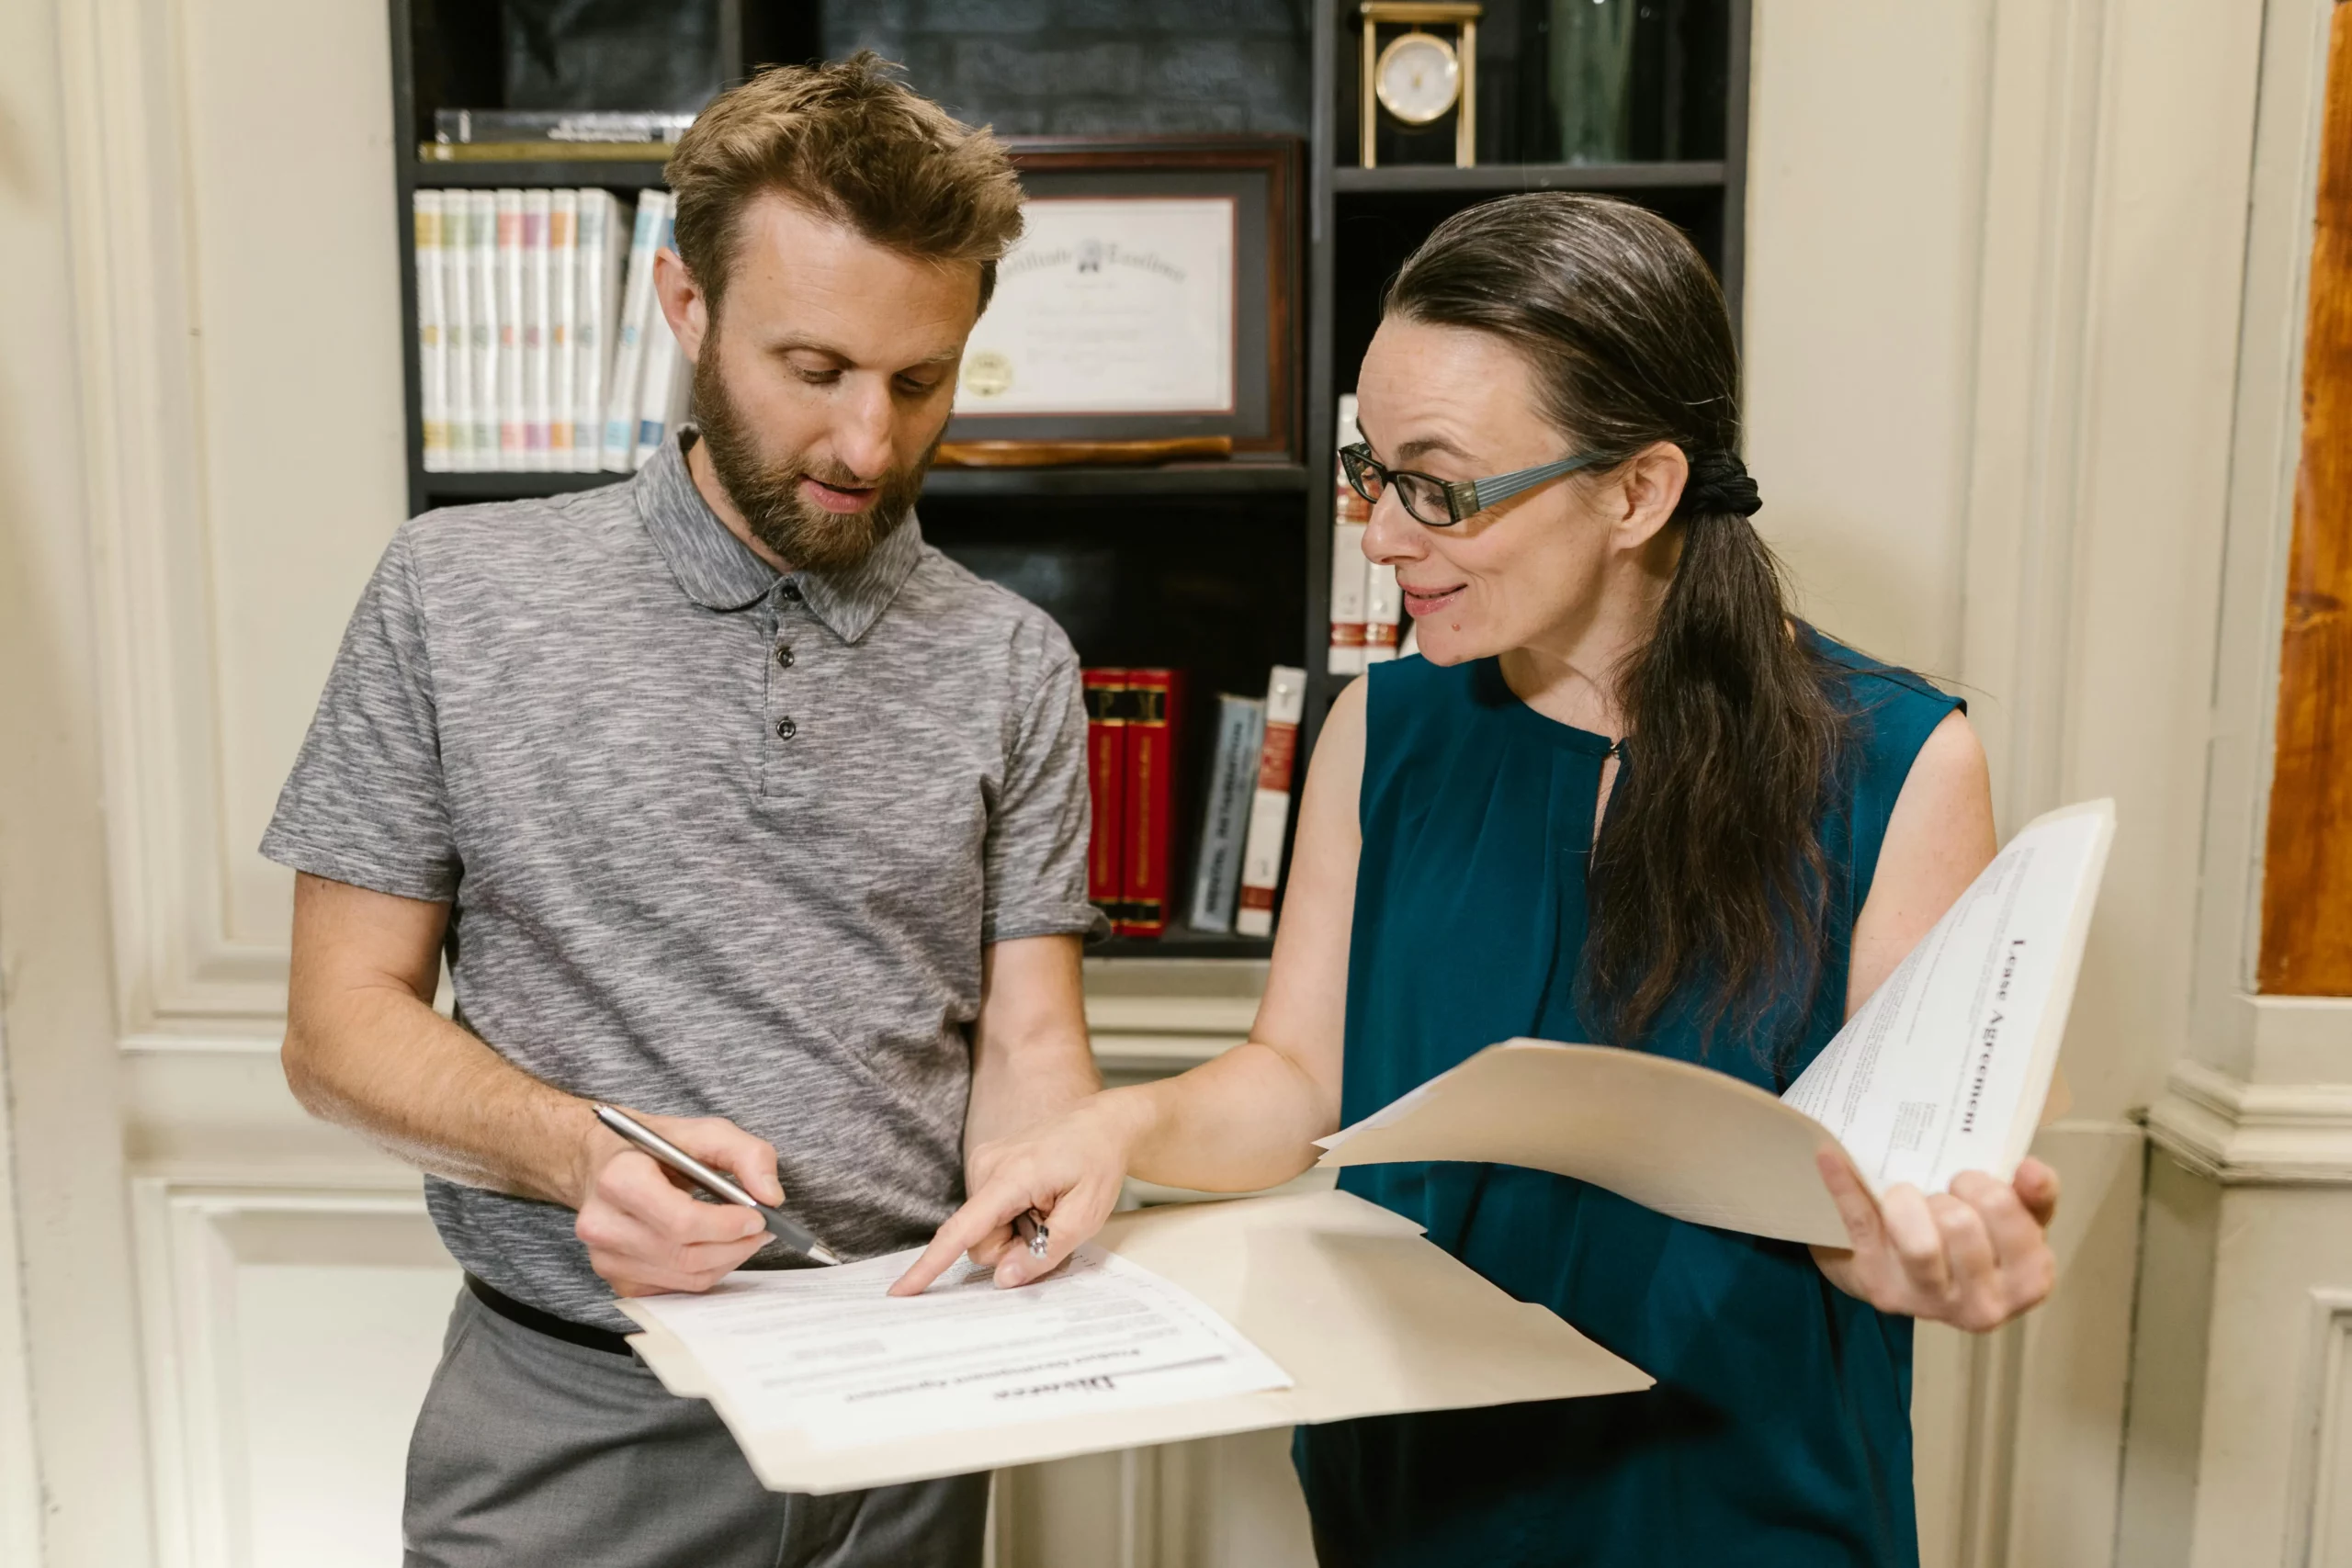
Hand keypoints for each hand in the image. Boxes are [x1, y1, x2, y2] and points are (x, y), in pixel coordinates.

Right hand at [572, 1109, 784, 1296]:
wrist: (605, 1164)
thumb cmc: (656, 1147)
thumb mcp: (704, 1132)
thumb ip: (747, 1155)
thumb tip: (771, 1196)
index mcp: (620, 1179)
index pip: (680, 1221)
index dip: (726, 1225)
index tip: (758, 1217)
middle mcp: (604, 1223)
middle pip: (685, 1255)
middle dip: (735, 1245)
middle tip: (761, 1229)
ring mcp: (606, 1258)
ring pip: (686, 1278)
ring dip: (726, 1260)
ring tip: (743, 1237)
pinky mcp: (617, 1280)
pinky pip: (676, 1290)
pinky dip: (706, 1273)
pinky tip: (714, 1249)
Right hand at [890, 1096, 1138, 1295]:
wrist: (1101, 1124)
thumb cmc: (1097, 1165)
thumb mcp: (1086, 1216)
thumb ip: (1044, 1253)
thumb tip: (1002, 1280)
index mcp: (1011, 1177)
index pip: (963, 1230)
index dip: (931, 1265)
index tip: (900, 1291)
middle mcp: (987, 1166)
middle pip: (979, 1242)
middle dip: (1012, 1248)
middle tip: (1051, 1224)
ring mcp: (983, 1162)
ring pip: (983, 1230)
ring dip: (1014, 1232)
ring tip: (1047, 1207)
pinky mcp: (985, 1166)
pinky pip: (987, 1213)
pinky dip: (1011, 1217)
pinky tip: (1037, 1199)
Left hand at [1810, 1151, 2059, 1331]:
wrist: (1913, 1272)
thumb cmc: (1975, 1239)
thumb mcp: (2015, 1220)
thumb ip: (2033, 1195)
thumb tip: (2032, 1169)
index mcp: (2029, 1280)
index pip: (2011, 1218)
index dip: (1987, 1189)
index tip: (1970, 1181)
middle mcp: (1984, 1304)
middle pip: (1962, 1226)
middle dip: (1949, 1195)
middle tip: (1941, 1192)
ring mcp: (1927, 1300)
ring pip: (1920, 1245)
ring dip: (1908, 1204)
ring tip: (1907, 1196)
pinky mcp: (1879, 1286)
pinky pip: (1861, 1226)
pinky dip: (1844, 1187)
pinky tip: (1829, 1157)